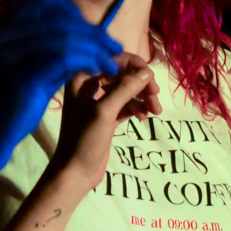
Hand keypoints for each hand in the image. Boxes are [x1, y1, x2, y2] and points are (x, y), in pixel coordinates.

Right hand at [0, 0, 122, 173]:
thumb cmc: (0, 109)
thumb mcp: (19, 71)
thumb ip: (44, 52)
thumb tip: (82, 39)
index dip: (68, 9)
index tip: (88, 29)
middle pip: (57, 17)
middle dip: (91, 31)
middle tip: (112, 47)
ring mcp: (6, 55)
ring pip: (65, 36)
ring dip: (95, 48)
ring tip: (110, 64)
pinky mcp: (19, 78)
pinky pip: (64, 58)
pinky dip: (88, 61)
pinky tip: (98, 72)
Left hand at [50, 53, 161, 189]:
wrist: (75, 171)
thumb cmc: (84, 139)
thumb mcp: (104, 111)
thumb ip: (125, 88)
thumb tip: (148, 72)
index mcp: (81, 78)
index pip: (113, 59)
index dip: (135, 66)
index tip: (151, 80)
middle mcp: (88, 85)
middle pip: (123, 74)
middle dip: (141, 84)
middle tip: (155, 97)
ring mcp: (98, 101)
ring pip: (127, 90)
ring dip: (143, 97)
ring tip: (155, 111)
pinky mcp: (106, 116)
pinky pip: (127, 104)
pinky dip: (137, 107)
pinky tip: (144, 117)